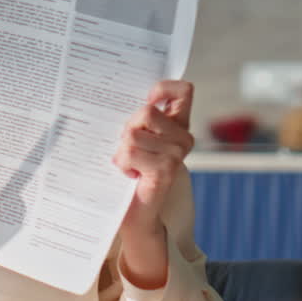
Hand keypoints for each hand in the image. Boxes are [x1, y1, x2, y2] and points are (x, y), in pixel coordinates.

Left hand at [112, 80, 195, 233]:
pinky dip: (121, 163)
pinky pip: (130, 152)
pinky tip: (130, 174)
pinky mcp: (165, 170)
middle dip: (128, 127)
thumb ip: (137, 115)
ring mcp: (176, 155)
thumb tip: (118, 94)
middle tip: (129, 148)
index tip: (147, 100)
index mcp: (178, 124)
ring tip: (129, 164)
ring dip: (121, 149)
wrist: (132, 212)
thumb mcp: (133, 135)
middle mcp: (183, 138)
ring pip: (133, 133)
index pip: (183, 90)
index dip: (162, 88)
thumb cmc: (128, 169)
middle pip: (146, 111)